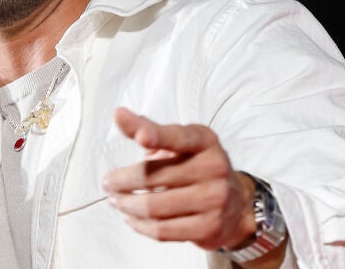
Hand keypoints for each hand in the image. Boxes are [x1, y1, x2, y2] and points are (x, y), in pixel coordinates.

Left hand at [101, 107, 255, 252]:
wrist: (236, 204)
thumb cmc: (198, 166)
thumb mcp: (180, 141)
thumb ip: (148, 128)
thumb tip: (118, 114)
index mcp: (204, 141)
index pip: (177, 137)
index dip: (157, 136)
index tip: (140, 137)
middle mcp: (213, 168)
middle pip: (152, 176)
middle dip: (121, 181)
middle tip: (107, 183)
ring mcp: (213, 199)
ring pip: (153, 207)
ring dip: (126, 205)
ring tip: (116, 201)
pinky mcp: (208, 227)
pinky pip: (162, 230)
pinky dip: (140, 225)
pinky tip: (131, 218)